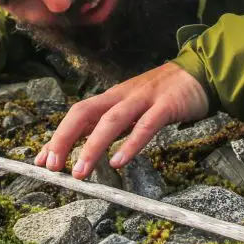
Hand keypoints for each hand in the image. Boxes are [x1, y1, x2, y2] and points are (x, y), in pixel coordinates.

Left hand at [36, 62, 208, 179]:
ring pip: (111, 120)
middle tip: (52, 167)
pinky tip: (119, 161)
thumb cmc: (164, 95)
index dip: (58, 136)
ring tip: (80, 172)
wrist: (201, 71)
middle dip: (64, 139)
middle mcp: (122, 96)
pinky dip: (131, 143)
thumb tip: (84, 147)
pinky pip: (146, 125)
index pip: (76, 115)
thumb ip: (111, 125)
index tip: (42, 162)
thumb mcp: (132, 107)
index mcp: (111, 97)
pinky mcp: (166, 105)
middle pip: (84, 113)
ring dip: (92, 147)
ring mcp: (144, 99)